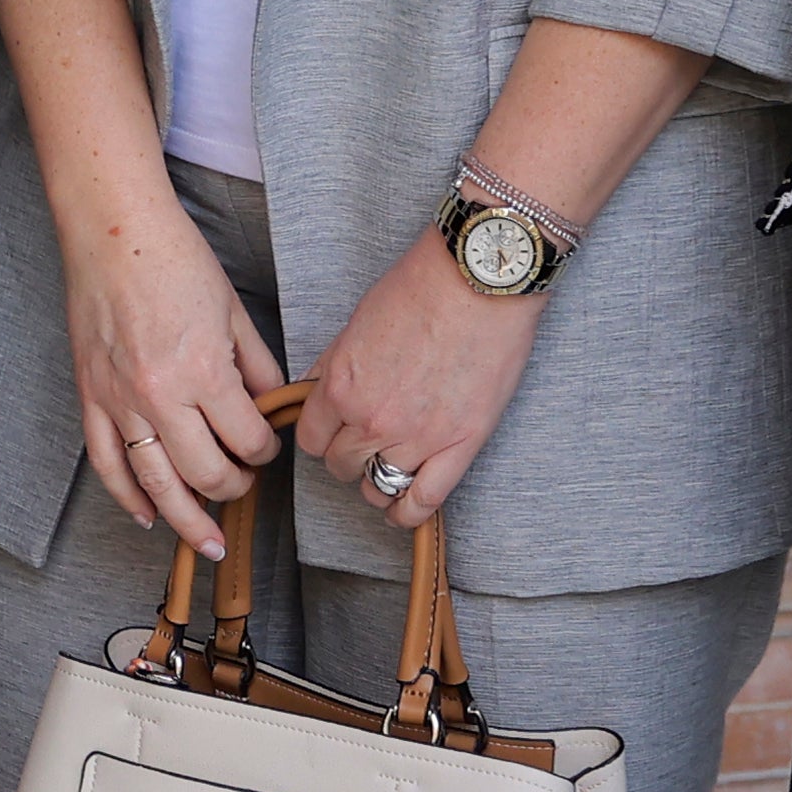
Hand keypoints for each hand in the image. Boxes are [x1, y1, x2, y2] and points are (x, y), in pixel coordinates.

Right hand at [61, 179, 285, 562]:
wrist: (113, 230)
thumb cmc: (176, 259)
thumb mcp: (233, 310)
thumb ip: (256, 366)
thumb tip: (272, 406)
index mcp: (203, 370)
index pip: (247, 439)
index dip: (266, 449)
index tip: (268, 445)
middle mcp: (161, 395)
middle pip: (206, 473)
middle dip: (234, 487)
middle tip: (245, 484)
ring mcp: (120, 401)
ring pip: (156, 485)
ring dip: (186, 520)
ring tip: (207, 542)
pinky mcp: (91, 397)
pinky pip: (108, 464)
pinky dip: (127, 498)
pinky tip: (146, 516)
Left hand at [298, 227, 547, 534]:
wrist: (480, 278)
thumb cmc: (422, 287)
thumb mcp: (357, 322)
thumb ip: (332, 366)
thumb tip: (312, 393)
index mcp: (342, 386)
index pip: (311, 440)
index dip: (322, 435)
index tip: (334, 430)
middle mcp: (372, 419)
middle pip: (340, 465)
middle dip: (348, 454)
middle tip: (365, 439)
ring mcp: (417, 438)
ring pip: (377, 487)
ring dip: (376, 479)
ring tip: (387, 466)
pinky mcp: (460, 446)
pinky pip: (423, 502)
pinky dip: (408, 513)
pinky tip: (403, 506)